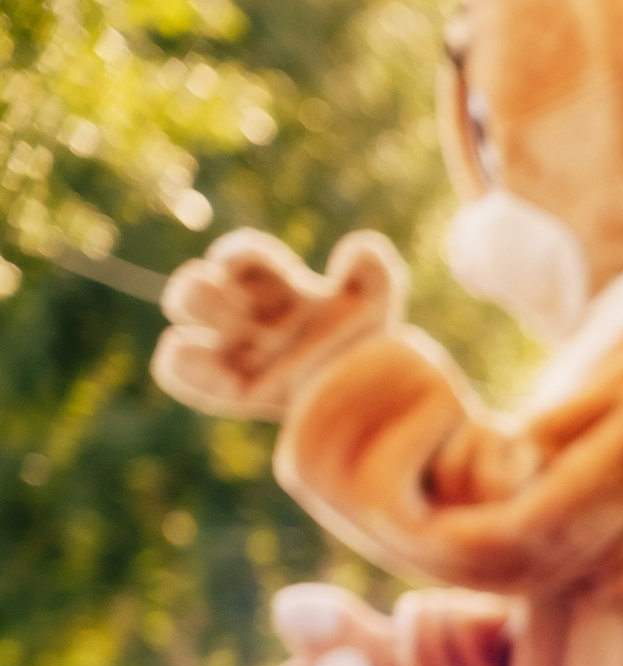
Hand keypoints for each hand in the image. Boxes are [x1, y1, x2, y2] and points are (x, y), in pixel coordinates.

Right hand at [152, 230, 405, 419]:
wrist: (373, 398)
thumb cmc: (367, 343)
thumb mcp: (375, 308)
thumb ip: (374, 275)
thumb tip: (363, 246)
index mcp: (275, 287)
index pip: (243, 259)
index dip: (238, 257)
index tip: (243, 265)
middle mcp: (246, 315)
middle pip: (198, 290)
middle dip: (198, 292)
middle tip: (228, 306)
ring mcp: (235, 353)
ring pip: (184, 334)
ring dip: (191, 337)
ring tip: (203, 335)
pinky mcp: (232, 391)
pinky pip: (184, 375)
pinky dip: (186, 369)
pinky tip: (218, 374)